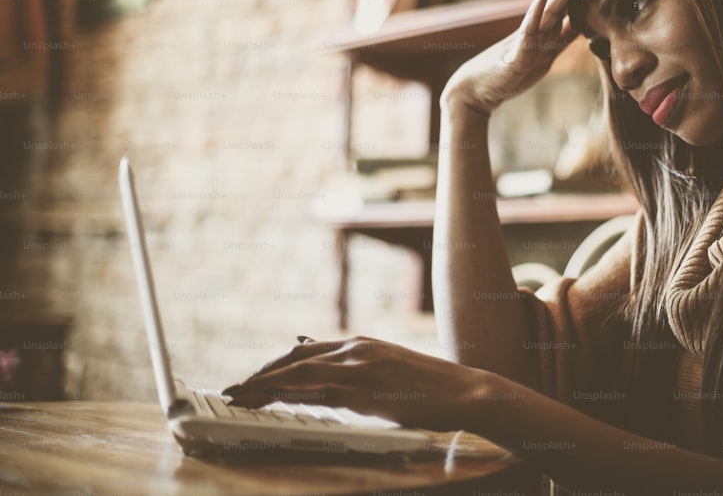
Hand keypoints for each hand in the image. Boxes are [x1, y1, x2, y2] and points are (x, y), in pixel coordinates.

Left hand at [222, 336, 493, 430]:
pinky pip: (316, 390)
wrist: (464, 391)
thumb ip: (358, 372)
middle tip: (234, 389)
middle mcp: (355, 348)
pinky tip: (267, 402)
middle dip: (260, 374)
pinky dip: (287, 394)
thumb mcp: (388, 373)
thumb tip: (328, 379)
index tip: (252, 379)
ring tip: (238, 398)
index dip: (275, 365)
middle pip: (293, 358)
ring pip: (297, 372)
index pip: (305, 351)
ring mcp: (359, 366)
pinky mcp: (364, 388)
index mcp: (361, 343)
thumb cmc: (430, 388)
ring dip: (263, 385)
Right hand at [441, 0, 586, 114]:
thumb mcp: (544, 55)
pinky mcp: (518, 54)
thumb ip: (561, 37)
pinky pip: (529, 30)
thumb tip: (581, 22)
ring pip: (549, 9)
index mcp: (542, 29)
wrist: (475, 91)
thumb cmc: (510, 73)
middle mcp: (535, 28)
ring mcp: (526, 39)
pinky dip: (536, 11)